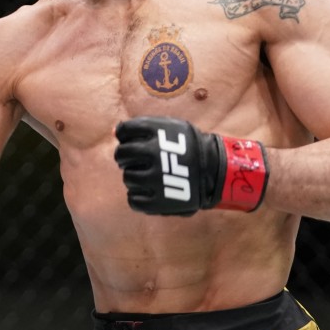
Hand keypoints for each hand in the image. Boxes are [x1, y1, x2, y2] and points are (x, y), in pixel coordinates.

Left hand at [113, 116, 267, 215]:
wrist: (216, 172)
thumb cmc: (189, 147)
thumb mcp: (170, 127)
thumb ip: (141, 127)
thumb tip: (113, 131)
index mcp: (158, 132)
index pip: (124, 131)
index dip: (124, 136)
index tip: (133, 141)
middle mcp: (154, 154)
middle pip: (122, 155)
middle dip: (126, 157)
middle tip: (138, 160)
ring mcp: (156, 179)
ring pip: (127, 177)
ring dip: (133, 176)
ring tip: (148, 175)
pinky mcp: (158, 202)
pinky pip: (133, 200)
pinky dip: (137, 196)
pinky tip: (149, 190)